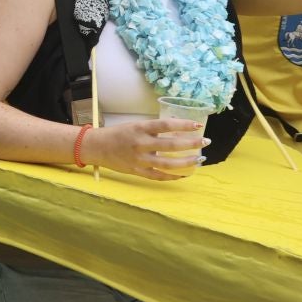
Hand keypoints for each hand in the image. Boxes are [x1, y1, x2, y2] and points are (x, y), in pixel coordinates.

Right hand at [79, 119, 207, 180]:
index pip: (166, 125)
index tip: (198, 125)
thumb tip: (178, 131)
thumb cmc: (118, 134)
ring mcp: (138, 159)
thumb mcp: (135, 126)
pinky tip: (184, 174)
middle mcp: (140, 144)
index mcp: (140, 128)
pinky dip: (172, 176)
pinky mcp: (137, 171)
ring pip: (167, 163)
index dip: (183, 125)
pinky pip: (158, 176)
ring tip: (199, 159)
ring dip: (186, 162)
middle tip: (205, 142)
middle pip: (170, 145)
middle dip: (191, 144)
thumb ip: (154, 130)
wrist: (96, 147)